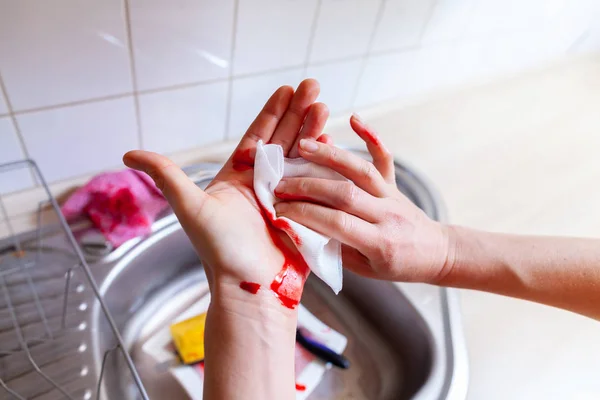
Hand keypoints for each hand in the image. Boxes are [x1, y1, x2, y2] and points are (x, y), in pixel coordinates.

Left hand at [123, 79, 328, 308]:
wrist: (250, 285)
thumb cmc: (220, 250)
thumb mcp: (190, 208)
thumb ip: (167, 176)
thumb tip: (129, 154)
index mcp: (238, 177)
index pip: (258, 135)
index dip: (272, 112)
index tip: (286, 89)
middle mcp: (262, 183)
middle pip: (283, 138)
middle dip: (299, 112)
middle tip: (313, 85)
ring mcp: (286, 196)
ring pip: (301, 155)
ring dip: (314, 130)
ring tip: (325, 106)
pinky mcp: (304, 210)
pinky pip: (316, 180)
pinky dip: (325, 160)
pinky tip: (332, 141)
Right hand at [273, 115, 451, 283]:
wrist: (436, 253)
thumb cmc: (395, 266)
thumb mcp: (364, 269)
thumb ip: (335, 250)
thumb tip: (299, 230)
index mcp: (379, 242)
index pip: (336, 223)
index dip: (305, 215)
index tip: (279, 211)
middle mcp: (386, 215)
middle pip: (344, 193)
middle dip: (307, 186)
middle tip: (280, 183)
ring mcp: (391, 195)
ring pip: (360, 170)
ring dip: (329, 156)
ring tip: (302, 146)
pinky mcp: (394, 182)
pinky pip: (383, 157)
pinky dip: (370, 136)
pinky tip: (353, 119)